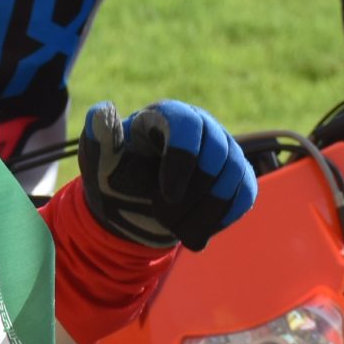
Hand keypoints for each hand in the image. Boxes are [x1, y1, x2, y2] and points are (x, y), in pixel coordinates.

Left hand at [77, 101, 254, 253]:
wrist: (130, 207)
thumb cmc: (112, 177)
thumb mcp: (98, 163)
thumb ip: (98, 140)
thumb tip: (103, 111)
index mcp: (166, 116)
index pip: (187, 125)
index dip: (182, 160)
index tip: (165, 195)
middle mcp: (201, 127)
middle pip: (219, 153)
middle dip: (192, 194)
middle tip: (162, 216)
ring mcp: (223, 151)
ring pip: (235, 175)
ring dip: (206, 212)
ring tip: (176, 231)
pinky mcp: (235, 177)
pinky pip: (245, 194)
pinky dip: (222, 218)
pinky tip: (196, 232)